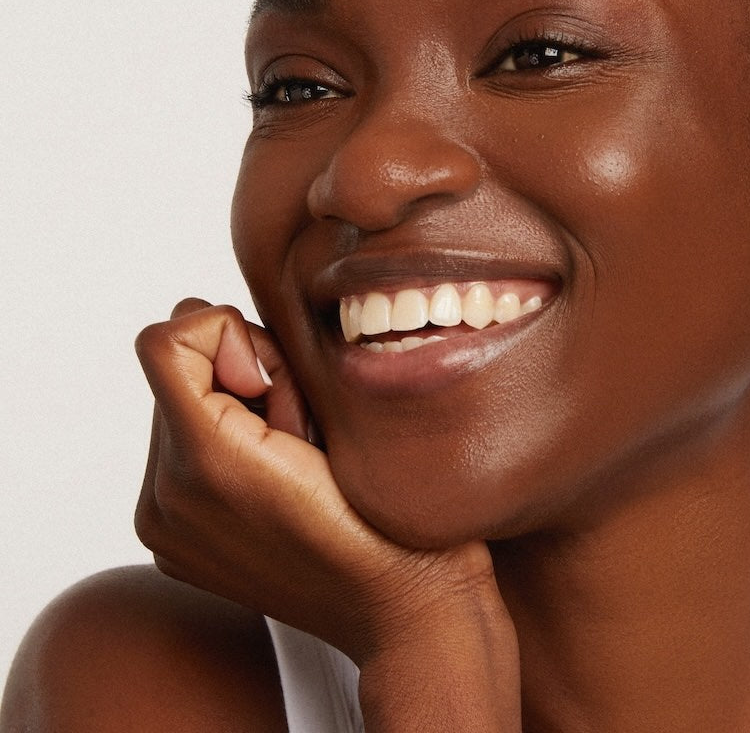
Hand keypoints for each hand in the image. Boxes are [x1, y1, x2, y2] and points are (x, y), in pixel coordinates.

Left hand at [135, 300, 520, 729]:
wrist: (405, 609)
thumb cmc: (392, 512)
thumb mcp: (337, 409)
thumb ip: (257, 354)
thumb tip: (198, 317)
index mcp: (205, 461)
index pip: (168, 338)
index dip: (233, 336)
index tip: (276, 379)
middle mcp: (167, 499)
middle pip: (179, 373)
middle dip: (241, 376)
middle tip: (299, 427)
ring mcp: (167, 528)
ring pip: (183, 410)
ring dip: (237, 411)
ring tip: (297, 456)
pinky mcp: (176, 544)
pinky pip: (184, 455)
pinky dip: (228, 446)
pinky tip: (281, 479)